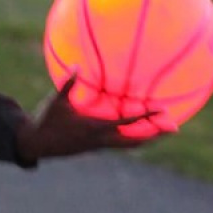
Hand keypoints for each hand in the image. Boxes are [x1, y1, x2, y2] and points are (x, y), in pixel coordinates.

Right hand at [16, 72, 171, 161]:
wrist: (38, 144)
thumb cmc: (47, 120)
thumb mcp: (56, 101)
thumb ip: (69, 84)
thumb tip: (77, 65)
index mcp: (96, 126)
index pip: (127, 122)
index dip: (146, 116)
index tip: (161, 110)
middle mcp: (102, 139)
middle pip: (136, 141)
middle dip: (156, 135)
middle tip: (174, 129)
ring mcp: (100, 146)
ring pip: (129, 145)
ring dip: (147, 139)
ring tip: (162, 133)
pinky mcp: (96, 147)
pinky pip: (120, 144)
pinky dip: (133, 140)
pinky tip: (139, 134)